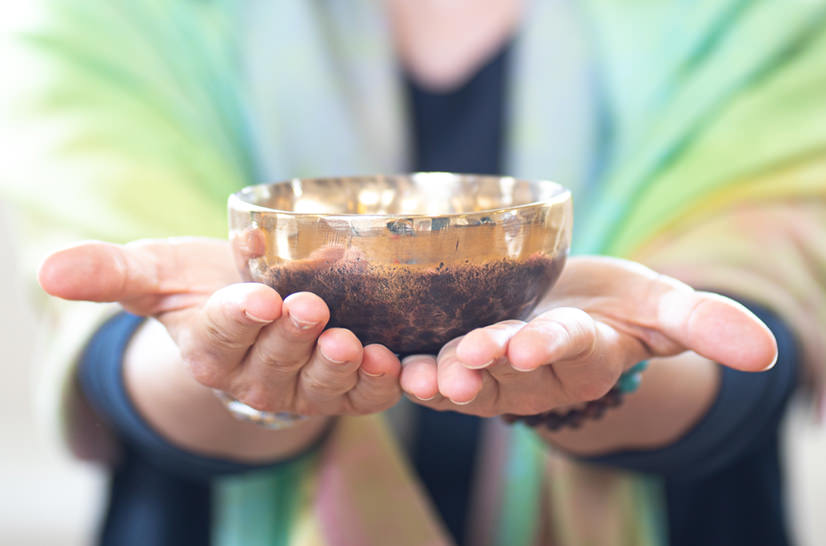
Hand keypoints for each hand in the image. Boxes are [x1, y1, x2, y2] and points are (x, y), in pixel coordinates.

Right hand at [39, 238, 401, 415]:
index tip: (257, 298)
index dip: (239, 319)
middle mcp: (255, 375)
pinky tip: (388, 362)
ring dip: (334, 366)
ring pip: (317, 385)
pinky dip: (375, 384)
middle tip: (308, 308)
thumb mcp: (159, 271)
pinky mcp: (342, 390)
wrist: (257, 304)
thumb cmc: (206, 285)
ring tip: (346, 341)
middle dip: (291, 337)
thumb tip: (48, 269)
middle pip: (274, 361)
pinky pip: (360, 397)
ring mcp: (301, 387)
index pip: (222, 335)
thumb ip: (112, 272)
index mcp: (211, 348)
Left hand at [400, 256, 776, 416]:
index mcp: (588, 350)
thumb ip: (706, 323)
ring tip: (417, 375)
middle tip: (461, 362)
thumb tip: (768, 353)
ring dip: (443, 377)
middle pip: (513, 369)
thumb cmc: (617, 304)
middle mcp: (540, 368)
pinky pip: (439, 370)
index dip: (554, 345)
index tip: (532, 343)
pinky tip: (391, 364)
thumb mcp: (663, 304)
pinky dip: (415, 369)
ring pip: (471, 379)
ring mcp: (498, 369)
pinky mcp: (464, 359)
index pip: (573, 347)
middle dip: (488, 364)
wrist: (569, 307)